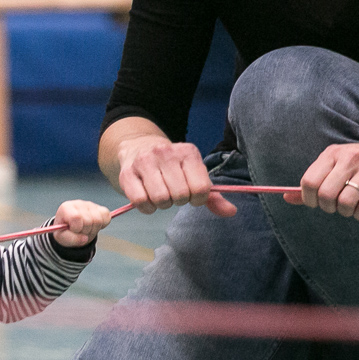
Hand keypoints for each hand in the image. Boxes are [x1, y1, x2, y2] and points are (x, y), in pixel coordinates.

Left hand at [52, 200, 112, 246]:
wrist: (71, 229)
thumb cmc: (65, 231)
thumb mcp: (62, 238)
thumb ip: (71, 239)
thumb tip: (85, 238)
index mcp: (66, 208)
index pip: (77, 217)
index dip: (77, 228)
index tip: (73, 230)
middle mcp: (78, 203)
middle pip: (89, 221)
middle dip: (85, 231)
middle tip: (80, 232)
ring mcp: (90, 205)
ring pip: (99, 220)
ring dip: (93, 230)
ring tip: (86, 230)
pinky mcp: (100, 208)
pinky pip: (107, 218)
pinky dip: (102, 225)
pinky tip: (93, 226)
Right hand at [114, 135, 236, 217]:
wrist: (138, 147)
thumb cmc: (172, 167)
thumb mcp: (194, 175)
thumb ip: (213, 196)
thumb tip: (231, 211)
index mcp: (188, 152)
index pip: (201, 188)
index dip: (197, 199)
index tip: (191, 194)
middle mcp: (166, 153)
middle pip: (180, 195)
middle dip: (178, 201)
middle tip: (173, 194)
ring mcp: (145, 161)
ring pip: (160, 199)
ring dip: (162, 205)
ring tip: (161, 195)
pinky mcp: (127, 173)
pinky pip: (140, 201)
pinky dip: (146, 208)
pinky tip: (148, 200)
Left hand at [294, 136, 358, 220]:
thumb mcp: (337, 165)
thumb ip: (314, 181)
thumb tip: (286, 198)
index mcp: (333, 153)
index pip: (309, 181)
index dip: (309, 199)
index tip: (317, 203)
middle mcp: (350, 158)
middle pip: (326, 194)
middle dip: (328, 207)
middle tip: (336, 206)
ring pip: (345, 202)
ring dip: (346, 212)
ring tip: (351, 207)